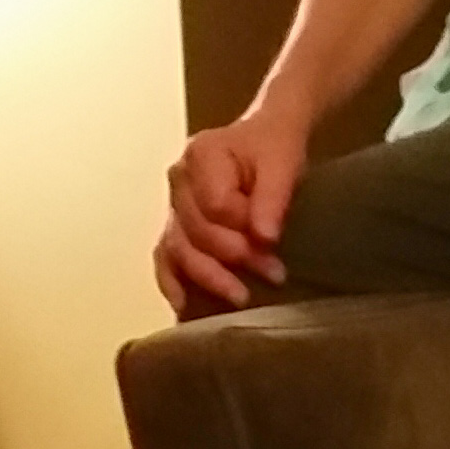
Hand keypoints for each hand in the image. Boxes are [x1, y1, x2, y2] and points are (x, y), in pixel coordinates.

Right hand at [153, 104, 306, 317]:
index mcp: (202, 155)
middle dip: (235, 256)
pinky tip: (183, 306)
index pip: (215, 205)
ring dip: (210, 276)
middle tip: (275, 273)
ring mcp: (172, 205)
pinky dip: (172, 283)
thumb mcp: (284, 164)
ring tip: (241, 296)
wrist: (265, 142)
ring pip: (178, 249)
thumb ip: (273, 198)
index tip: (274, 236)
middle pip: (195, 231)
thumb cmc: (274, 151)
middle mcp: (178, 180)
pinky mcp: (176, 227)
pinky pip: (165, 258)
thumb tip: (264, 238)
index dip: (244, 225)